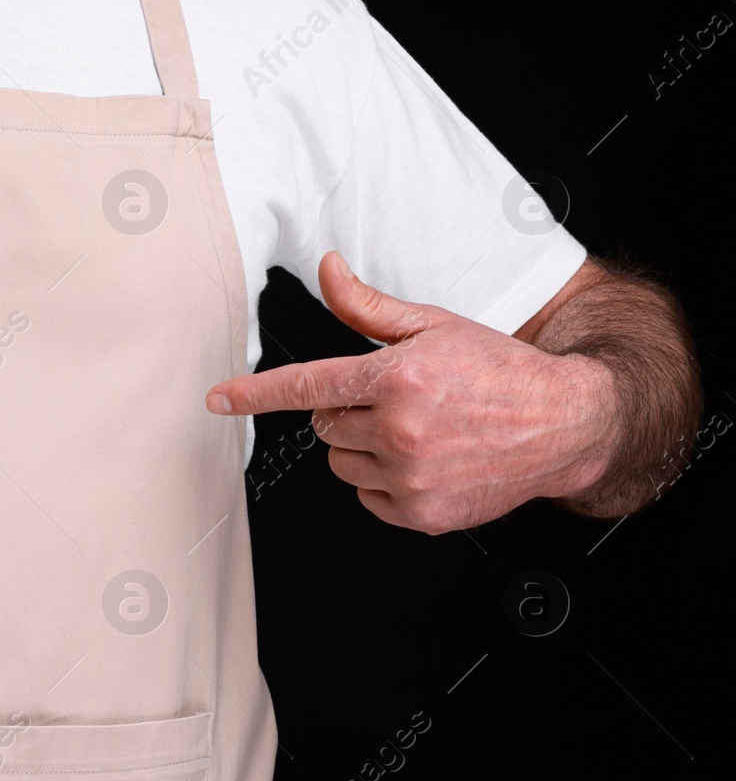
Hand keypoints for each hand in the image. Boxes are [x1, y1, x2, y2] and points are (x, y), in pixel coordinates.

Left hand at [205, 252, 613, 532]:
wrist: (564, 422)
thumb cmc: (498, 370)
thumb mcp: (433, 326)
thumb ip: (367, 307)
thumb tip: (327, 268)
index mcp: (396, 377)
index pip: (305, 385)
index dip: (253, 393)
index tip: (216, 400)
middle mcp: (400, 429)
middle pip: (324, 425)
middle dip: (348, 411)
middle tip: (398, 401)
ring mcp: (411, 476)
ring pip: (342, 463)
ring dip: (364, 448)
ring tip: (418, 431)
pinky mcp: (422, 512)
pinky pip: (367, 497)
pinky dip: (385, 482)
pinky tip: (426, 461)